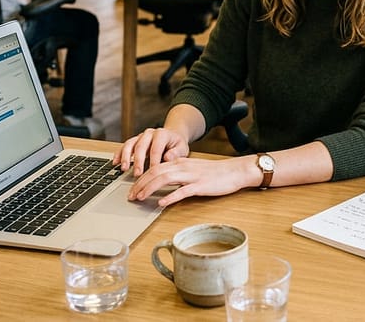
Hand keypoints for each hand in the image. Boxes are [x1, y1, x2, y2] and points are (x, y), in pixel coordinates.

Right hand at [112, 127, 190, 176]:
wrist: (173, 137)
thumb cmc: (177, 145)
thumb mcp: (182, 148)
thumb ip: (176, 153)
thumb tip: (167, 157)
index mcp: (162, 134)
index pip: (156, 148)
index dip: (154, 161)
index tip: (153, 172)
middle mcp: (149, 134)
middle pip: (141, 146)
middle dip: (138, 161)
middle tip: (137, 174)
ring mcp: (140, 137)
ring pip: (130, 144)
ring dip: (126, 157)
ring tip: (124, 169)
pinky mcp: (134, 141)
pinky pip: (124, 146)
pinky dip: (119, 154)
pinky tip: (115, 163)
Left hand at [125, 156, 258, 206]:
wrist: (235, 171)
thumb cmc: (215, 173)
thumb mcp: (192, 170)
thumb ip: (178, 175)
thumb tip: (162, 185)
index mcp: (180, 162)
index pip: (154, 168)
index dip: (141, 179)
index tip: (132, 189)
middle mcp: (183, 166)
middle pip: (155, 172)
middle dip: (140, 184)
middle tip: (130, 196)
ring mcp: (191, 176)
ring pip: (164, 179)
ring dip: (149, 189)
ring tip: (140, 198)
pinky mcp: (200, 185)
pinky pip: (182, 191)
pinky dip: (170, 196)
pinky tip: (161, 203)